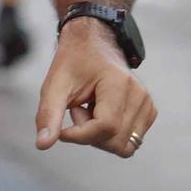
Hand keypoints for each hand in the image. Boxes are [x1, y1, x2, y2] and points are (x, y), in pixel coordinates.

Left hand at [35, 18, 155, 158]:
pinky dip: (111, 135)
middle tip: (78, 108)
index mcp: (120, 83)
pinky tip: (101, 113)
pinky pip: (129, 142)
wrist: (92, 44)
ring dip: (100, 135)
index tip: (62, 129)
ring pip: (123, 146)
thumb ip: (49, 114)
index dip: (79, 135)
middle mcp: (140, 95)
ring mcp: (147, 104)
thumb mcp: (55, 85)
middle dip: (89, 133)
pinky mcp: (148, 112)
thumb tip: (42, 144)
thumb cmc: (73, 62)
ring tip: (90, 110)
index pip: (105, 127)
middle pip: (114, 141)